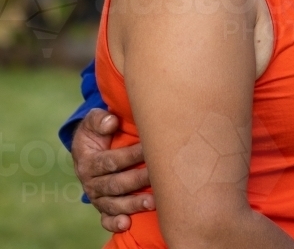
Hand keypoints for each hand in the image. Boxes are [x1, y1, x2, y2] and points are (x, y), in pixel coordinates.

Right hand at [71, 108, 153, 233]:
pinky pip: (106, 219)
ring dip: (133, 204)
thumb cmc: (96, 132)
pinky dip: (115, 223)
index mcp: (88, 162)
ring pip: (114, 204)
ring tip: (152, 202)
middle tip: (157, 175)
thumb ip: (99, 119)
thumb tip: (111, 122)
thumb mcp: (93, 121)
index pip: (111, 161)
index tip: (149, 149)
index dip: (130, 156)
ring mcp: (97, 198)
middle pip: (115, 185)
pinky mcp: (102, 208)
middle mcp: (91, 183)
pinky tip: (127, 224)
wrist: (88, 149)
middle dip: (137, 180)